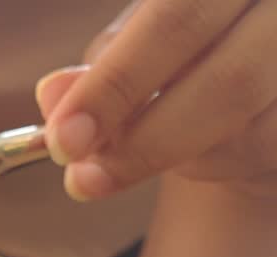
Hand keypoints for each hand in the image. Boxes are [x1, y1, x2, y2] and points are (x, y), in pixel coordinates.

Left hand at [35, 0, 276, 201]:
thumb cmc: (197, 41)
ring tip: (132, 155)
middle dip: (144, 142)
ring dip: (176, 157)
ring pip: (250, 130)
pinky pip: (263, 149)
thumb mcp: (144, 35)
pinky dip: (211, 163)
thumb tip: (54, 95)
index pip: (173, 22)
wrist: (266, 65)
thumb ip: (105, 63)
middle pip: (228, 82)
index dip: (115, 85)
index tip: (64, 139)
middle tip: (82, 180)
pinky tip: (191, 148)